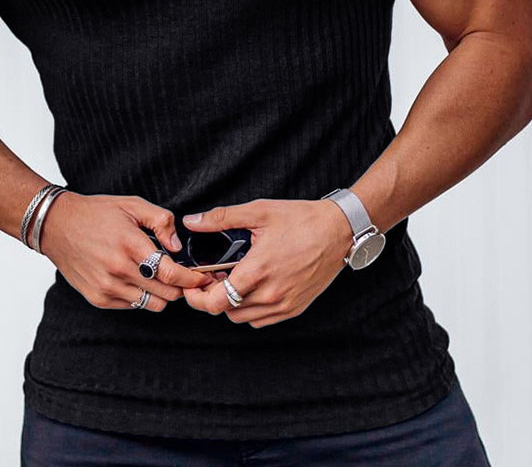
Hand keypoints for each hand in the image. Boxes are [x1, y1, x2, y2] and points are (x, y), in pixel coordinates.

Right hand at [39, 191, 212, 311]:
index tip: (202, 276)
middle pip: (166, 294)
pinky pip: (133, 306)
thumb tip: (177, 245)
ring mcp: (107, 288)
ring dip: (162, 293)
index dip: (193, 278)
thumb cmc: (96, 213)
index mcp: (131, 245)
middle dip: (181, 286)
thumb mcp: (133, 205)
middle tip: (185, 276)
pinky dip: (141, 296)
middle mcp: (119, 270)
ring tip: (160, 278)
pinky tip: (138, 279)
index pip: (171, 273)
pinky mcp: (98, 298)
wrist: (57, 226)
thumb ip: (162, 222)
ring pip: (152, 304)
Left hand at [181, 198, 352, 326]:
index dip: (197, 296)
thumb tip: (191, 221)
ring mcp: (285, 304)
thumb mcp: (259, 212)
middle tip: (210, 278)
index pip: (215, 302)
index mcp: (258, 271)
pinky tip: (251, 288)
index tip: (193, 284)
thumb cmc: (301, 219)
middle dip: (212, 297)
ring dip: (231, 304)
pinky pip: (262, 320)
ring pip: (243, 318)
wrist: (340, 231)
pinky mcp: (296, 308)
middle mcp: (271, 294)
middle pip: (226, 311)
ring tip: (231, 280)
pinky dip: (250, 309)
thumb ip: (221, 218)